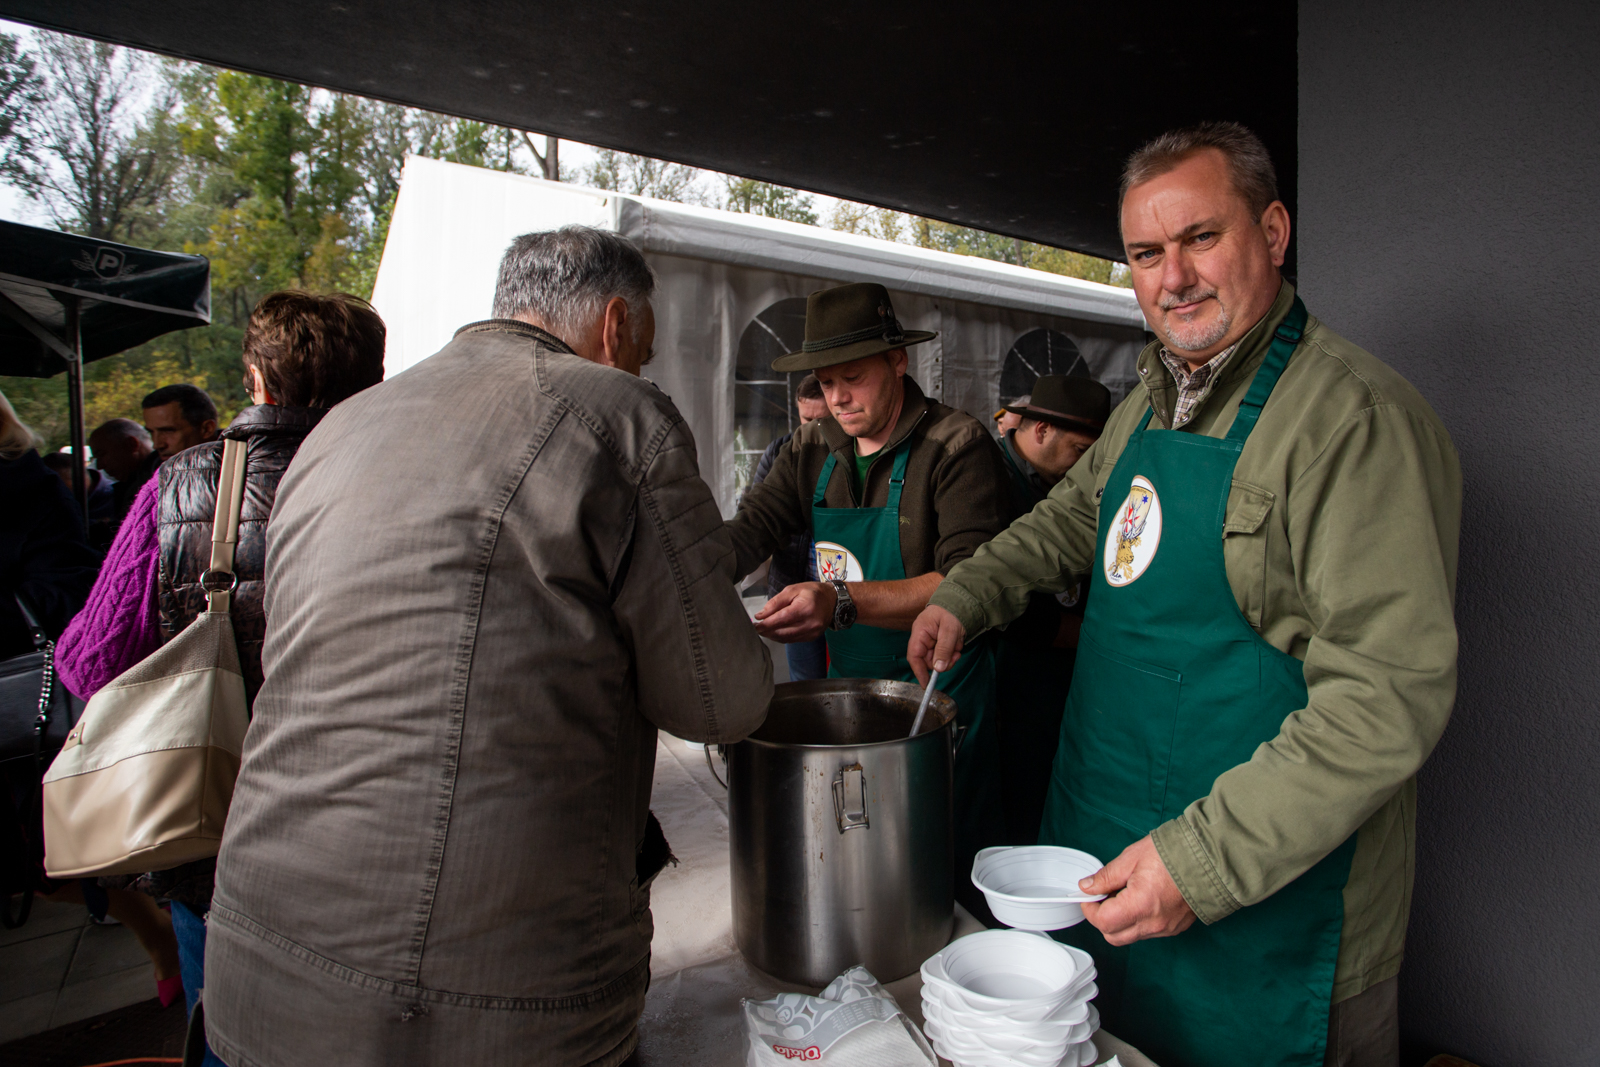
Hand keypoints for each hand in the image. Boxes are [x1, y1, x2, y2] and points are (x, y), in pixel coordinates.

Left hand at [753, 582, 833, 642]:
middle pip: (783, 632)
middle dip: (767, 631)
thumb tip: (761, 615)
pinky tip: (775, 632)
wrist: (832, 600)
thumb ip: (775, 603)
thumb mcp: (792, 590)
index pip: (781, 619)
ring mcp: (812, 632)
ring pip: (786, 638)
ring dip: (773, 636)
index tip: (755, 624)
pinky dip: (782, 637)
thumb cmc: (811, 592)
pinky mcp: (812, 637)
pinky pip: (793, 640)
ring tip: (764, 630)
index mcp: (805, 608)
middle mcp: (810, 623)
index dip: (766, 624)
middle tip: (756, 628)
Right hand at [908, 604, 964, 685]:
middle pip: (927, 660)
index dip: (918, 671)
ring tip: (958, 648)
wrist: (962, 600)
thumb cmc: (952, 610)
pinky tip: (957, 644)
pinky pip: (944, 654)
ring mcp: (931, 640)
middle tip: (955, 657)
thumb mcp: (949, 630)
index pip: (914, 656)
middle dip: (942, 662)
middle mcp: (923, 638)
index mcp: (920, 632)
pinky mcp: (939, 642)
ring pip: (937, 658)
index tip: (926, 684)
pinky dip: (952, 652)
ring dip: (949, 657)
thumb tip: (938, 668)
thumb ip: (943, 649)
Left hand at [1077, 836, 1195, 945]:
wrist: (1209, 858)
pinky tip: (1141, 900)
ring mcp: (1166, 928)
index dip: (1090, 909)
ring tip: (1126, 895)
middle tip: (1104, 896)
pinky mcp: (1175, 928)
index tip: (1089, 897)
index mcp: (1140, 905)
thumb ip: (1106, 876)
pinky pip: (1148, 932)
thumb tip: (1088, 887)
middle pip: (1114, 936)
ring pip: (1130, 936)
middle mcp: (1154, 923)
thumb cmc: (1174, 854)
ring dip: (1120, 921)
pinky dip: (1138, 921)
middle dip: (1103, 919)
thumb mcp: (1132, 858)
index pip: (1103, 922)